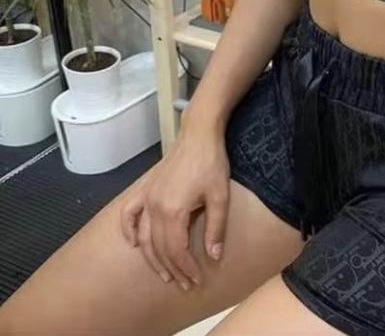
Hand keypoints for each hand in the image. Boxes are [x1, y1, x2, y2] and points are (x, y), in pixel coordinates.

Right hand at [119, 126, 230, 290]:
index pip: (176, 250)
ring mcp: (147, 198)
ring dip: (153, 259)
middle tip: (184, 283)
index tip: (196, 280)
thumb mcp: (220, 196)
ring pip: (144, 237)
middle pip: (160, 248)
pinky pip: (129, 214)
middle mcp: (155, 208)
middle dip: (172, 269)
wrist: (199, 135)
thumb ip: (216, 228)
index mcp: (173, 211)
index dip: (186, 268)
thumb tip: (214, 256)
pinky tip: (134, 244)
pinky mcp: (145, 189)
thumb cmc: (212, 163)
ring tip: (165, 275)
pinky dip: (128, 231)